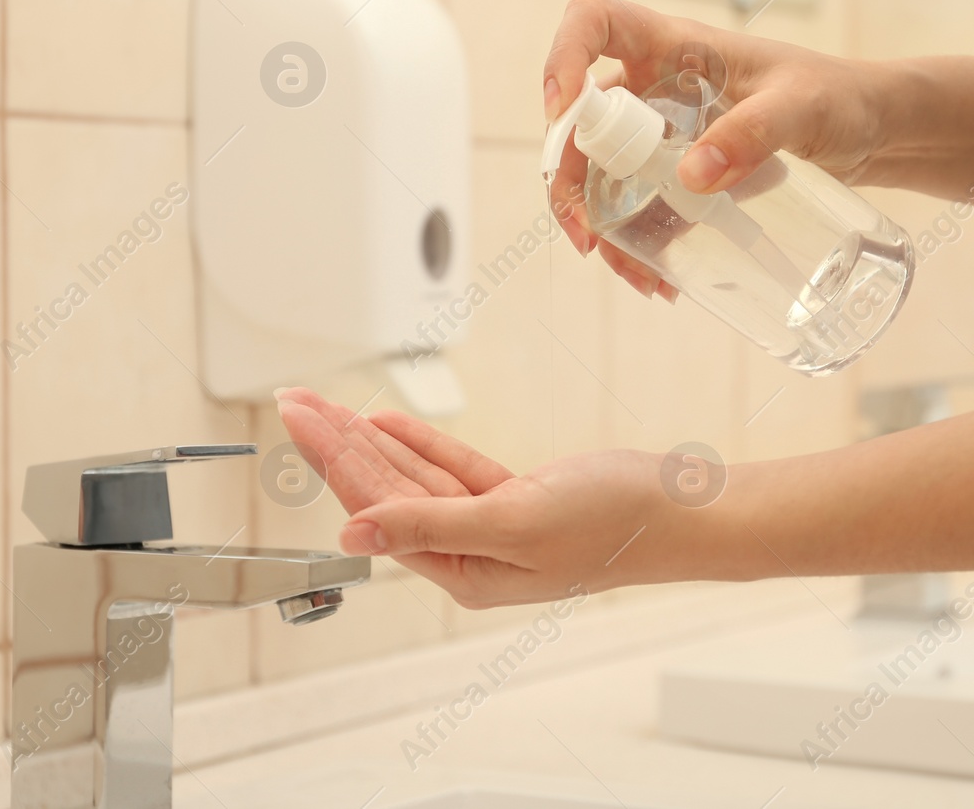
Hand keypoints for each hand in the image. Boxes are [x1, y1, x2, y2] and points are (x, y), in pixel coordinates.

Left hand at [275, 387, 742, 606]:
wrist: (681, 511)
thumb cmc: (611, 524)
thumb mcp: (513, 522)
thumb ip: (427, 524)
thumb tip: (352, 532)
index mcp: (463, 572)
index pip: (377, 507)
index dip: (334, 458)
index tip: (299, 418)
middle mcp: (469, 554)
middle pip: (385, 491)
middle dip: (336, 445)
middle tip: (292, 402)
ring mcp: (492, 526)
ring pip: (414, 477)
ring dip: (369, 440)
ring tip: (323, 406)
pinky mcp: (516, 500)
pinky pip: (452, 469)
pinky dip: (419, 444)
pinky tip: (384, 423)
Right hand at [543, 0, 892, 299]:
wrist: (870, 130)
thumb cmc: (838, 97)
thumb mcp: (801, 108)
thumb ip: (753, 133)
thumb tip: (691, 177)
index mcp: (673, 46)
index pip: (594, 22)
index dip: (563, 57)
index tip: (562, 111)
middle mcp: (654, 86)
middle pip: (579, 121)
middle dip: (568, 181)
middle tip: (587, 236)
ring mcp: (662, 132)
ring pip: (600, 173)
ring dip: (599, 225)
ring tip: (638, 276)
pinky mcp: (679, 172)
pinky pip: (637, 206)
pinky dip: (636, 244)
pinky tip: (658, 277)